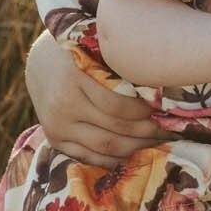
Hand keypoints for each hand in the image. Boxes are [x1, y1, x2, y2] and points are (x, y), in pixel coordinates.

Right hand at [25, 30, 168, 165]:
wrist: (41, 63)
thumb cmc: (79, 52)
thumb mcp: (95, 50)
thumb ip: (120, 67)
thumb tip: (161, 86)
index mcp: (73, 79)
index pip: (117, 106)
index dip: (144, 111)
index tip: (163, 109)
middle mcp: (62, 107)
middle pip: (114, 130)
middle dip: (146, 132)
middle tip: (169, 130)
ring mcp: (57, 127)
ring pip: (105, 147)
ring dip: (136, 148)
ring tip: (158, 142)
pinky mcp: (54, 140)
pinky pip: (90, 158)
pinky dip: (115, 159)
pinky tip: (135, 153)